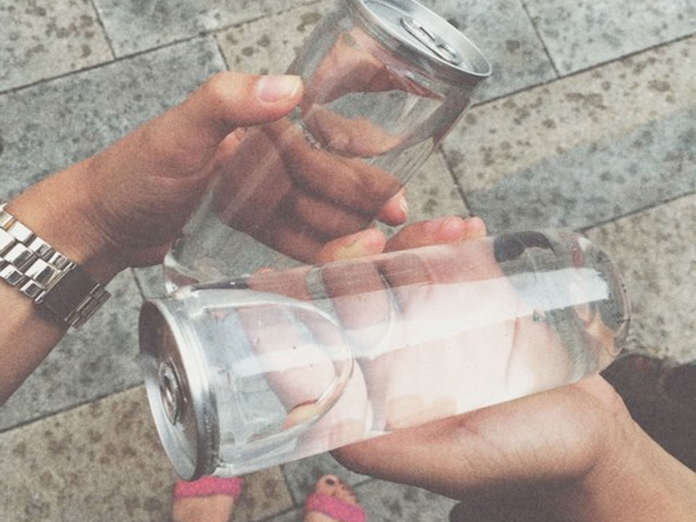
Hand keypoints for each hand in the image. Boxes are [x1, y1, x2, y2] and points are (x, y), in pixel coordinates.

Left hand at [7, 71, 407, 280]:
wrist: (103, 224)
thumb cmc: (132, 172)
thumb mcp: (176, 133)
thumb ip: (227, 102)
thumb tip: (290, 88)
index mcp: (260, 122)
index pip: (325, 104)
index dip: (369, 101)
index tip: (413, 103)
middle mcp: (269, 153)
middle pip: (332, 171)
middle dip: (369, 190)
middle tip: (399, 214)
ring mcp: (264, 190)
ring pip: (320, 208)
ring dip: (350, 226)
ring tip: (375, 247)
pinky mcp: (256, 222)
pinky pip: (297, 236)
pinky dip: (320, 248)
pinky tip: (344, 261)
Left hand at [235, 217, 695, 520]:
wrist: (590, 436)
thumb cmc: (521, 459)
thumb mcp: (454, 461)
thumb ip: (394, 450)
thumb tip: (330, 430)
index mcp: (380, 386)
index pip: (322, 336)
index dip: (301, 301)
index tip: (295, 271)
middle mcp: (400, 350)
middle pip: (358, 287)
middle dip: (357, 254)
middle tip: (374, 238)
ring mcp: (438, 320)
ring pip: (405, 264)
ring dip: (415, 237)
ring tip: (451, 230)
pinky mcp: (477, 301)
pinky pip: (455, 257)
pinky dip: (456, 237)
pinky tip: (471, 230)